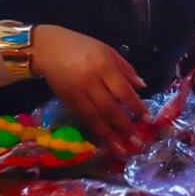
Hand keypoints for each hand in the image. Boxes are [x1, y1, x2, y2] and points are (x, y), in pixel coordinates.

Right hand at [32, 25, 147, 154]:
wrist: (46, 48)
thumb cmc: (80, 46)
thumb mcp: (106, 50)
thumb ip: (125, 68)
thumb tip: (142, 86)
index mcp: (102, 66)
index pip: (122, 90)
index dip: (136, 106)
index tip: (148, 119)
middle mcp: (89, 82)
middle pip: (109, 108)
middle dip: (124, 127)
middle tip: (138, 142)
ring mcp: (76, 94)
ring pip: (94, 118)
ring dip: (109, 136)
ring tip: (122, 150)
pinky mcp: (66, 101)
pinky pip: (83, 118)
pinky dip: (94, 131)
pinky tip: (104, 140)